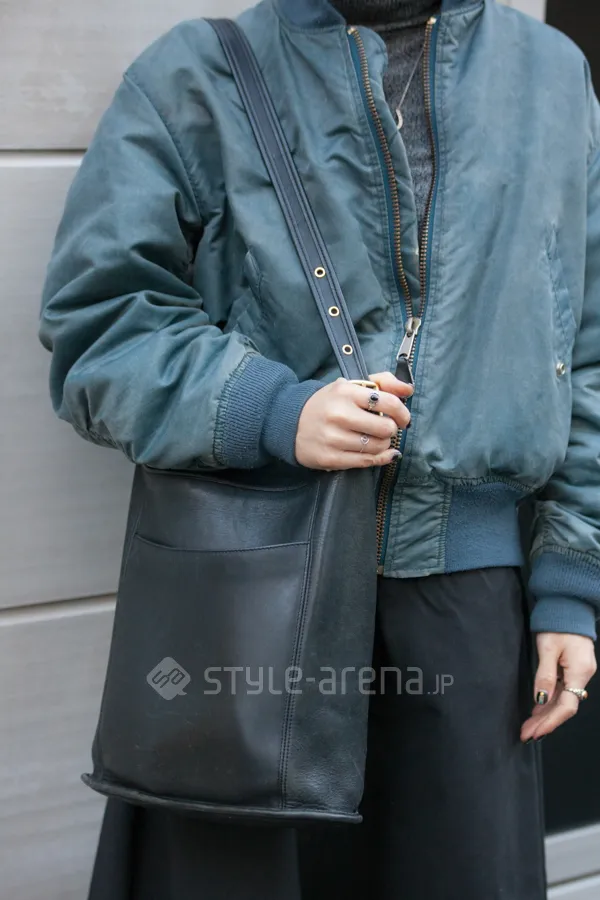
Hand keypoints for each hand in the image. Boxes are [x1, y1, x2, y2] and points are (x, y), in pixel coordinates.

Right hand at [295, 371, 412, 469]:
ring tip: (375, 438)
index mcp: (346, 392)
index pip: (388, 402)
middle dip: (391, 429)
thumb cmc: (328, 403)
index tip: (402, 418)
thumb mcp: (350, 386)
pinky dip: (380, 458)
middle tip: (385, 428)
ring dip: (383, 444)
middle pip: (385, 428)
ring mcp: (334, 438)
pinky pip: (366, 462)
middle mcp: (339, 414)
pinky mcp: (330, 458)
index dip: (402, 412)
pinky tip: (381, 453)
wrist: (290, 422)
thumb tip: (408, 389)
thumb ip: (382, 382)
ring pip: (378, 447)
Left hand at [520, 632, 596, 741]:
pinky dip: (548, 701)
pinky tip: (537, 709)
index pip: (567, 706)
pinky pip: (561, 690)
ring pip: (562, 700)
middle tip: (526, 734)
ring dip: (545, 714)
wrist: (567, 605)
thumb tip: (541, 700)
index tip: (535, 732)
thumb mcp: (547, 648)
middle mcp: (582, 675)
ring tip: (528, 727)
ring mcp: (577, 672)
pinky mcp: (571, 668)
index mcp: (579, 672)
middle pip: (564, 706)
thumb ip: (544, 675)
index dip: (550, 721)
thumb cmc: (558, 623)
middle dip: (545, 722)